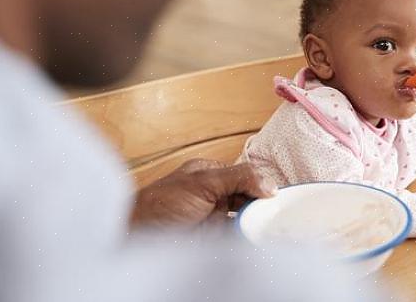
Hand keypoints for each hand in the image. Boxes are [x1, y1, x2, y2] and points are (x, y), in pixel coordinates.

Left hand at [131, 159, 277, 227]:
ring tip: (273, 226)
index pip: (245, 175)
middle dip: (262, 205)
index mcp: (209, 173)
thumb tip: (269, 184)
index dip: (262, 184)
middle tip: (279, 213)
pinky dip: (248, 238)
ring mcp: (213, 219)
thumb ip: (237, 178)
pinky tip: (259, 238)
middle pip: (248, 198)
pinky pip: (237, 239)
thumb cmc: (158, 205)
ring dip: (257, 223)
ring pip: (244, 219)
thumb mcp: (202, 182)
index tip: (278, 194)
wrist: (136, 239)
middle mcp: (213, 195)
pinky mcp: (213, 241)